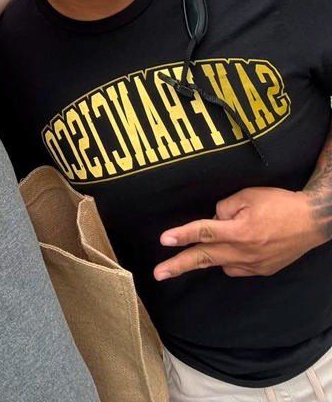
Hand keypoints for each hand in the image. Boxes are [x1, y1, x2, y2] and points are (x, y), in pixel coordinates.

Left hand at [154, 187, 322, 280]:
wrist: (310, 222)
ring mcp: (254, 265)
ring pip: (220, 263)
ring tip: (195, 250)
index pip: (205, 232)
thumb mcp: (248, 196)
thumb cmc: (278, 203)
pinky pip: (236, 267)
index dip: (182, 235)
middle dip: (178, 265)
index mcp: (241, 230)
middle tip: (158, 273)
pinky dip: (229, 258)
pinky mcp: (261, 272)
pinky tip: (232, 248)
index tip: (164, 240)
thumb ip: (223, 208)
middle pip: (205, 258)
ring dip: (207, 257)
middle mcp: (245, 252)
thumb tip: (211, 221)